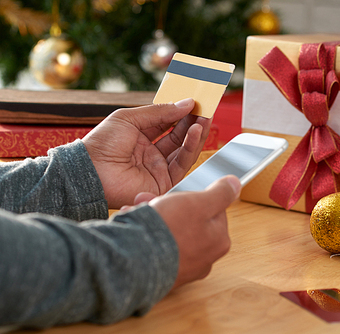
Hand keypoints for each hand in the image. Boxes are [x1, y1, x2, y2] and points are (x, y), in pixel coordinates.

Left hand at [82, 98, 211, 208]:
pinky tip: (195, 131)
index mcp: (140, 138)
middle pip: (178, 136)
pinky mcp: (164, 183)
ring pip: (184, 150)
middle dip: (192, 121)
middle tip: (205, 107)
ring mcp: (158, 169)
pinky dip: (190, 146)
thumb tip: (186, 103)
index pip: (167, 123)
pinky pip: (182, 163)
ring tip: (205, 117)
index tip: (194, 101)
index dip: (180, 112)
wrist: (90, 171)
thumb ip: (159, 112)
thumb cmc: (101, 144)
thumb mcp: (130, 118)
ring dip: (196, 133)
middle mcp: (151, 154)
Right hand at [147, 175, 240, 287]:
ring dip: (154, 220)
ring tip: (138, 213)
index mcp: (219, 240)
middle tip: (151, 200)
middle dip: (168, 207)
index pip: (212, 209)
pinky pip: (156, 250)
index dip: (192, 197)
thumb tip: (235, 185)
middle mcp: (205, 258)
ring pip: (170, 234)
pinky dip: (145, 237)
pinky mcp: (163, 276)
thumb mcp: (199, 202)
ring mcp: (184, 268)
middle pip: (189, 222)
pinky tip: (133, 229)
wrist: (136, 261)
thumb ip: (221, 193)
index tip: (177, 193)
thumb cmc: (170, 231)